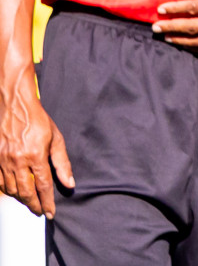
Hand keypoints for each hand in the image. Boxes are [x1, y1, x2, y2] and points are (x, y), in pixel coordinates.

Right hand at [0, 78, 72, 217]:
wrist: (16, 106)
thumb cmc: (38, 121)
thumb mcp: (56, 139)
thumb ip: (62, 163)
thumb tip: (69, 183)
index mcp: (36, 156)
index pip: (43, 186)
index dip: (47, 201)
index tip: (50, 213)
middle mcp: (18, 161)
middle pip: (25, 192)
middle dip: (34, 204)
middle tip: (40, 211)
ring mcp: (3, 161)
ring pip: (11, 189)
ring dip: (21, 198)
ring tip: (30, 201)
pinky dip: (7, 190)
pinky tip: (15, 191)